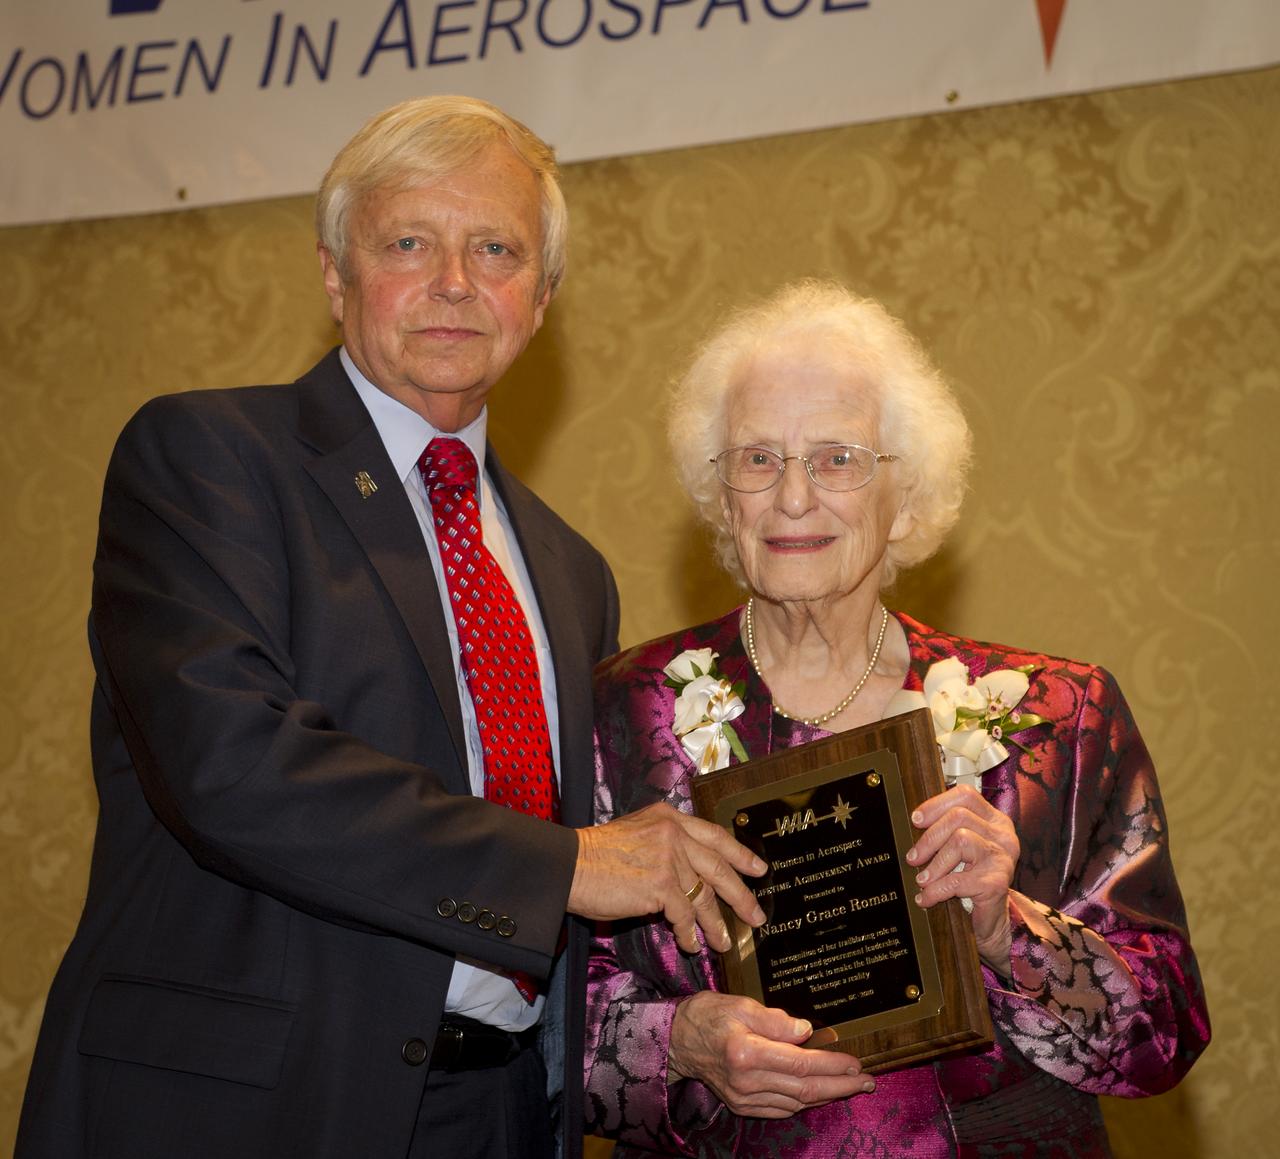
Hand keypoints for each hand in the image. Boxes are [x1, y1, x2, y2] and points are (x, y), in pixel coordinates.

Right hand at [569, 803, 765, 952]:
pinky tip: (691, 944)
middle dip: (741, 895)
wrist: (569, 866)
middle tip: (756, 915)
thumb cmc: (595, 856)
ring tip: (724, 942)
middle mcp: (674, 833)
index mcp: (668, 818)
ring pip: (704, 895)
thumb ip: (665, 846)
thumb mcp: (636, 835)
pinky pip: (685, 914)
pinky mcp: (661, 883)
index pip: (714, 835)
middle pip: (719, 867)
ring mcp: (669, 857)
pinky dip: (690, 932)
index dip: (739, 854)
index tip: (758, 868)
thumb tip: (691, 878)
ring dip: (715, 923)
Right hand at [667, 992, 873, 1117]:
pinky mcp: (742, 1105)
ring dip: (827, 1096)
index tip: (856, 1062)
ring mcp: (744, 1098)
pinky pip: (781, 1109)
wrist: (676, 1041)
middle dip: (841, 1086)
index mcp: (747, 1052)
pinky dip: (805, 1103)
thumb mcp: (740, 1004)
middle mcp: (747, 1081)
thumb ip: (775, 1019)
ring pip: (797, 1102)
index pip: (802, 1063)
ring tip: (851, 1086)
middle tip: (867, 1080)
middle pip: (805, 1089)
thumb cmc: (708, 1015)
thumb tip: (806, 1031)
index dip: (832, 1064)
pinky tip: (820, 1094)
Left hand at [907, 784, 1018, 974]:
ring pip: (960, 841)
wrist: (993, 922)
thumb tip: (914, 821)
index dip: (936, 804)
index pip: (965, 796)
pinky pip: (958, 880)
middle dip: (929, 838)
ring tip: (922, 880)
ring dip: (934, 864)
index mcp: (995, 821)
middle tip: (913, 858)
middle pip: (959, 817)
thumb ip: (947, 831)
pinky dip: (936, 890)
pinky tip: (927, 898)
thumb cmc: (972, 882)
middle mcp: (1003, 835)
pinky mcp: (997, 883)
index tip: (916, 820)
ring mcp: (1002, 858)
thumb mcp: (962, 851)